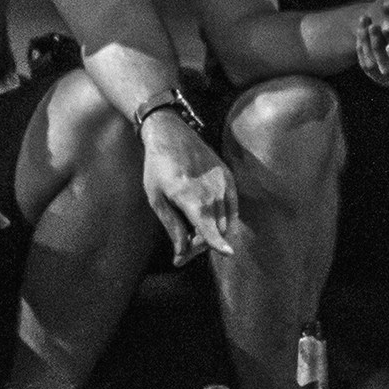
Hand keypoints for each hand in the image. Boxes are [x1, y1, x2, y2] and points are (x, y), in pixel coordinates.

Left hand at [140, 116, 236, 266]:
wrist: (172, 134)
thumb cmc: (158, 167)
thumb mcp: (156, 199)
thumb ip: (172, 226)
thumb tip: (181, 252)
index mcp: (189, 196)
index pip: (208, 226)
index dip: (218, 242)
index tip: (228, 253)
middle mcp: (211, 191)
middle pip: (215, 230)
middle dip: (200, 245)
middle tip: (181, 252)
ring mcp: (223, 184)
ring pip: (224, 221)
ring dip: (210, 234)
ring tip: (191, 233)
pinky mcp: (229, 178)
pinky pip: (232, 208)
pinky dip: (224, 220)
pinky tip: (210, 223)